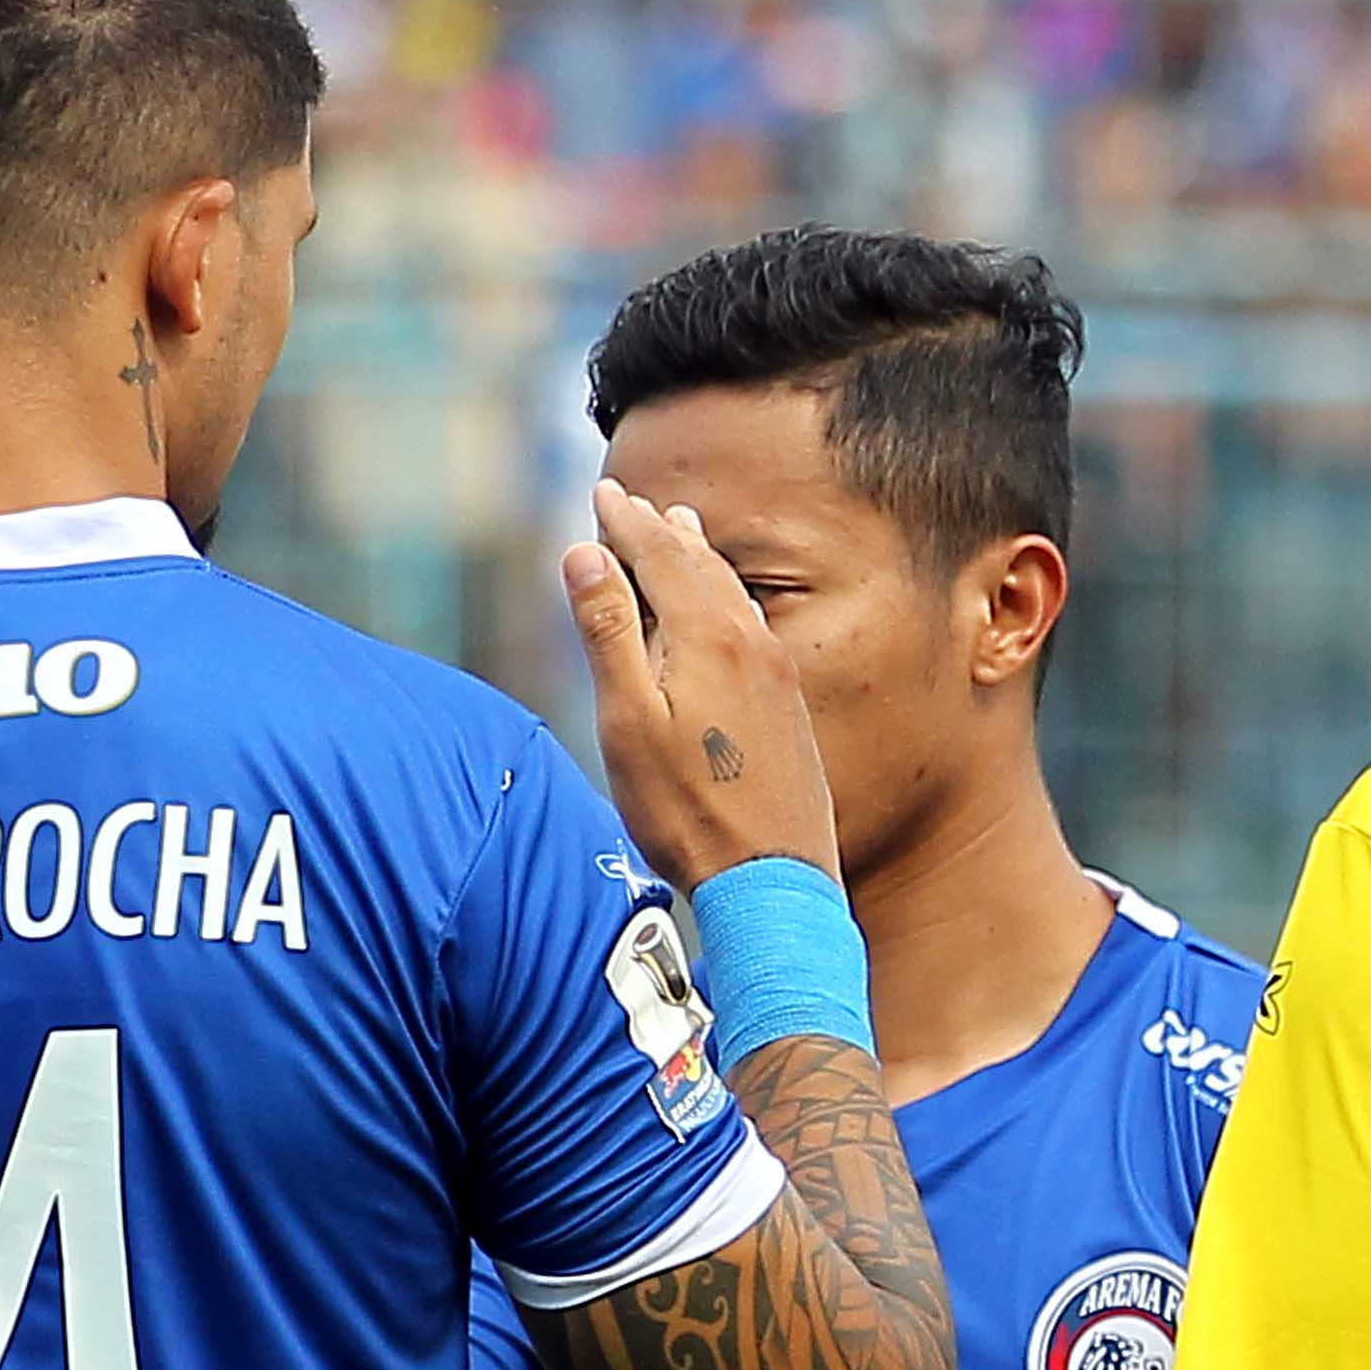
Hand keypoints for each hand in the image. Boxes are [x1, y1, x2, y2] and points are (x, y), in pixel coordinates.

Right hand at [558, 478, 842, 890]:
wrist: (772, 876)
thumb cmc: (686, 809)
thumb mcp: (628, 721)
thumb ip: (609, 633)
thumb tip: (584, 553)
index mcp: (710, 635)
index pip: (662, 555)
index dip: (627, 522)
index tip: (603, 493)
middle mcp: (752, 641)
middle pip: (700, 565)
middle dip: (659, 531)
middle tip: (631, 502)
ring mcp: (776, 672)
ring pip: (731, 592)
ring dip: (698, 557)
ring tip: (681, 530)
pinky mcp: (786, 703)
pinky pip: (751, 622)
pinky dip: (724, 594)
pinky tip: (725, 609)